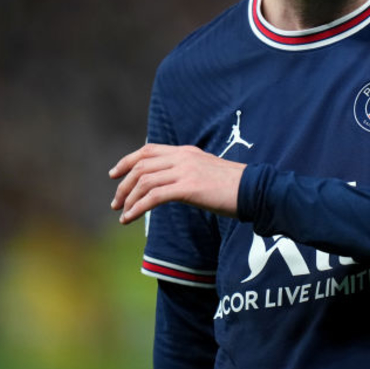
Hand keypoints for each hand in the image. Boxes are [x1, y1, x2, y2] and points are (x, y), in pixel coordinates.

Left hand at [109, 144, 244, 223]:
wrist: (255, 190)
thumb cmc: (235, 187)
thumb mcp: (207, 173)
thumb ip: (188, 173)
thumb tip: (172, 187)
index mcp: (186, 151)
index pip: (148, 150)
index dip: (127, 161)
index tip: (114, 174)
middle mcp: (183, 157)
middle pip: (141, 165)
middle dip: (124, 185)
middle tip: (115, 203)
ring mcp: (185, 171)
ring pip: (144, 181)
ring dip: (128, 199)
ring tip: (122, 214)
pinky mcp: (188, 188)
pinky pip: (153, 196)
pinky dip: (137, 208)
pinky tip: (130, 218)